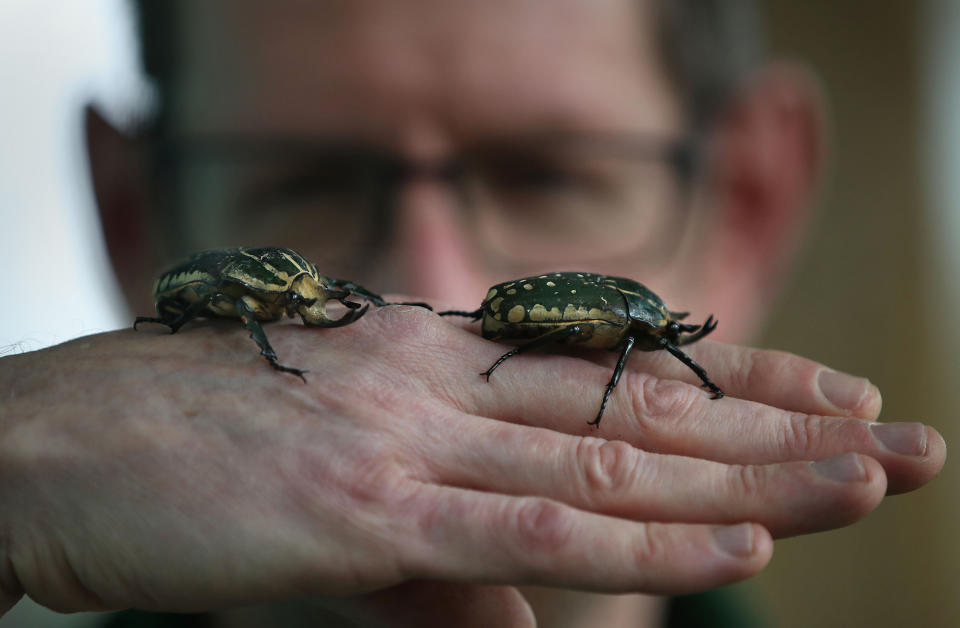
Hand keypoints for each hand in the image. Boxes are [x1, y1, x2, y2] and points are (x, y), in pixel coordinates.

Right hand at [0, 304, 944, 624]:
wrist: (49, 447)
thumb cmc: (182, 458)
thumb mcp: (335, 490)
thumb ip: (448, 550)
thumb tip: (541, 618)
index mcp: (426, 363)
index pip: (608, 365)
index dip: (729, 379)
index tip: (827, 392)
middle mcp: (434, 383)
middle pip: (638, 406)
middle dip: (781, 422)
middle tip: (902, 434)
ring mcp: (405, 443)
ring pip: (609, 460)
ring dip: (747, 475)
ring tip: (865, 475)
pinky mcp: (363, 511)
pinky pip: (527, 527)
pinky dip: (637, 536)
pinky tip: (736, 539)